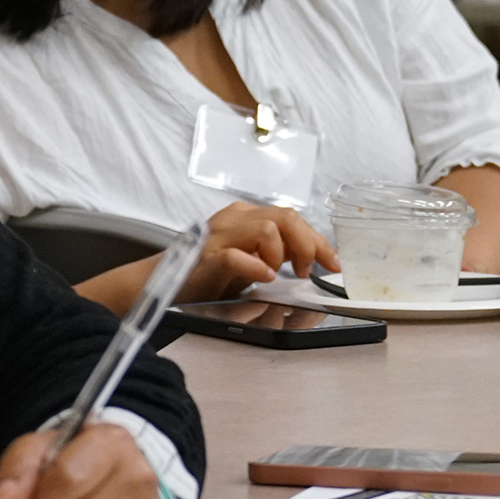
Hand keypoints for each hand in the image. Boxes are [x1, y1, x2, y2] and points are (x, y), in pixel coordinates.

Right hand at [185, 201, 335, 299]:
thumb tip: (311, 255)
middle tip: (307, 271)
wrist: (165, 282)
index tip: (334, 263)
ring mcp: (219, 236)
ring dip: (280, 255)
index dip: (318, 241)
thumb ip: (278, 251)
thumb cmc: (208, 272)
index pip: (292, 218)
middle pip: (285, 217)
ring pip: (267, 229)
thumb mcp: (251, 258)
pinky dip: (255, 267)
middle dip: (307, 245)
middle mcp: (234, 220)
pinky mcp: (207, 257)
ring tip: (276, 274)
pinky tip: (263, 278)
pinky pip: (236, 256)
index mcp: (246, 217)